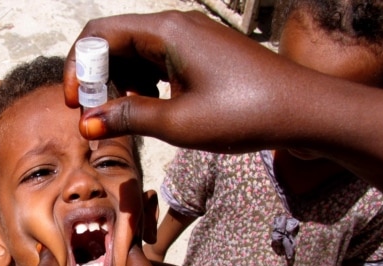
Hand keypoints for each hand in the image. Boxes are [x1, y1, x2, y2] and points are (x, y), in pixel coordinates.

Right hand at [64, 11, 287, 152]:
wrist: (306, 111)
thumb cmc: (247, 113)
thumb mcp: (179, 122)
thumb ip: (128, 117)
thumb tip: (88, 122)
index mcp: (167, 30)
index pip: (98, 35)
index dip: (78, 68)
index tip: (76, 105)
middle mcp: (176, 27)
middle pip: (115, 42)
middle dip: (97, 78)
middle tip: (97, 117)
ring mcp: (192, 40)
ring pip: (136, 54)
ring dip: (121, 84)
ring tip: (125, 117)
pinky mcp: (203, 56)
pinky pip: (159, 63)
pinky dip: (145, 85)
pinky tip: (152, 109)